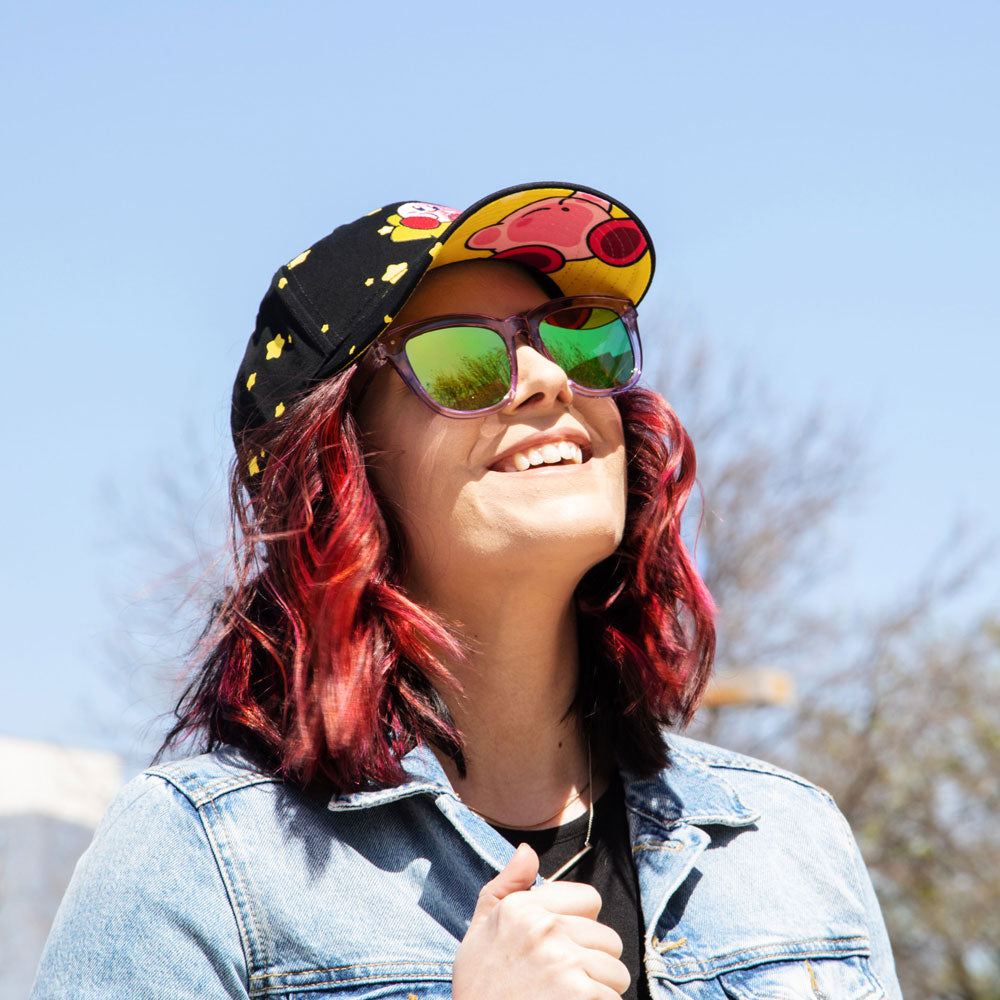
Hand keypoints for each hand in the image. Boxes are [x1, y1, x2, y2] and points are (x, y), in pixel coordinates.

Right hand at [452, 843, 629, 998]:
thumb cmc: (481, 988)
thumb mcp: (480, 931)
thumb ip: (506, 886)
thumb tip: (527, 851)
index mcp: (522, 908)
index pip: (589, 899)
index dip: (581, 925)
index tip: (561, 947)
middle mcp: (545, 928)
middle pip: (608, 938)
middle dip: (593, 962)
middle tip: (562, 982)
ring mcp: (565, 962)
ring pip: (616, 972)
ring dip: (600, 991)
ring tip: (566, 999)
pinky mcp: (581, 995)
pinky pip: (614, 999)